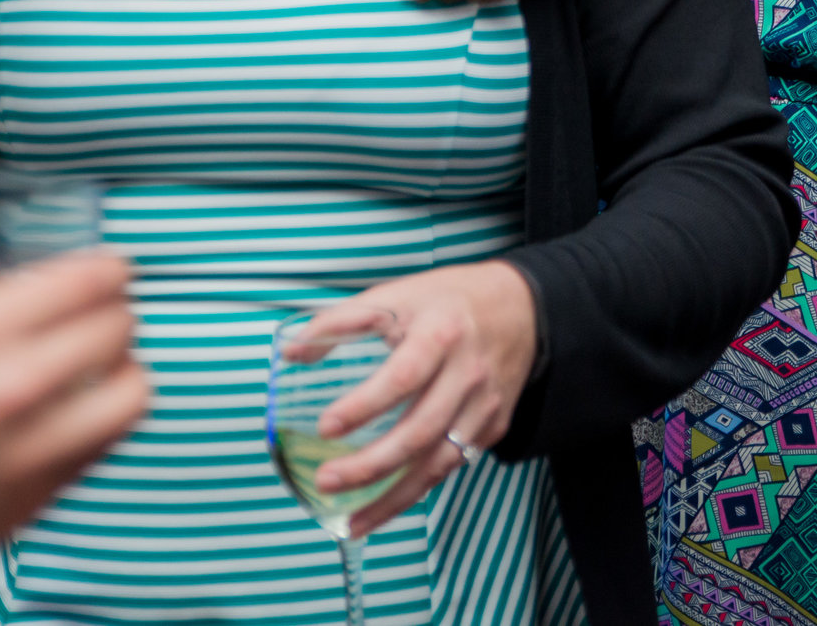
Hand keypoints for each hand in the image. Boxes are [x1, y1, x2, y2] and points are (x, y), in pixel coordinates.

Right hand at [0, 254, 145, 622]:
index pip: (77, 284)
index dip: (105, 270)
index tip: (112, 269)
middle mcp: (12, 387)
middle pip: (115, 330)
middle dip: (116, 314)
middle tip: (107, 313)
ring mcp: (30, 448)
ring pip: (131, 394)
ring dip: (126, 372)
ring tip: (112, 367)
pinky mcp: (33, 499)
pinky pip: (104, 450)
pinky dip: (105, 427)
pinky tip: (85, 421)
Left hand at [298, 261, 539, 537]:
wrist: (524, 308)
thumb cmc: (449, 301)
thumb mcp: (399, 294)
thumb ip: (345, 320)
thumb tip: (292, 350)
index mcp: (441, 334)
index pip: (403, 377)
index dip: (365, 406)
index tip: (326, 427)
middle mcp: (468, 373)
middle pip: (421, 431)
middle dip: (371, 465)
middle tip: (327, 480)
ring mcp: (485, 405)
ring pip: (440, 463)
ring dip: (393, 498)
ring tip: (350, 522)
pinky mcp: (493, 426)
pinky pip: (453, 465)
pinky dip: (417, 491)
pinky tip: (384, 506)